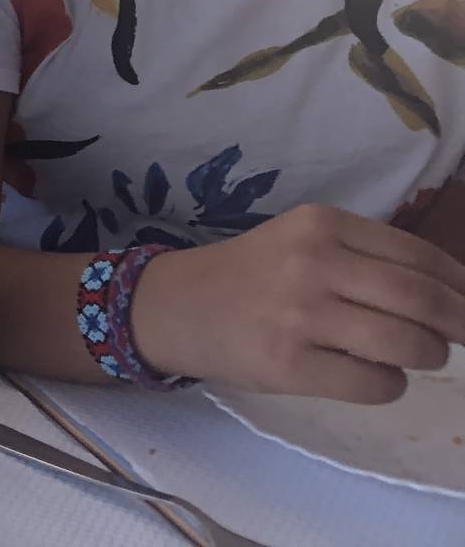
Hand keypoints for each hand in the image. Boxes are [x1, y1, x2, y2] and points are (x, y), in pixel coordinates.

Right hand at [134, 203, 464, 401]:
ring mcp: (299, 316)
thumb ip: (366, 257)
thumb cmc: (251, 275)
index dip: (460, 286)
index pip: (419, 257)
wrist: (174, 306)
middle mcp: (311, 263)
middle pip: (423, 301)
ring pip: (407, 345)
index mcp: (320, 225)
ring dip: (427, 356)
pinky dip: (390, 385)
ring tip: (413, 356)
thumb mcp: (301, 242)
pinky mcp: (288, 365)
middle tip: (463, 338)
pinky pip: (375, 384)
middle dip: (461, 325)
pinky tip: (370, 374)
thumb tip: (454, 292)